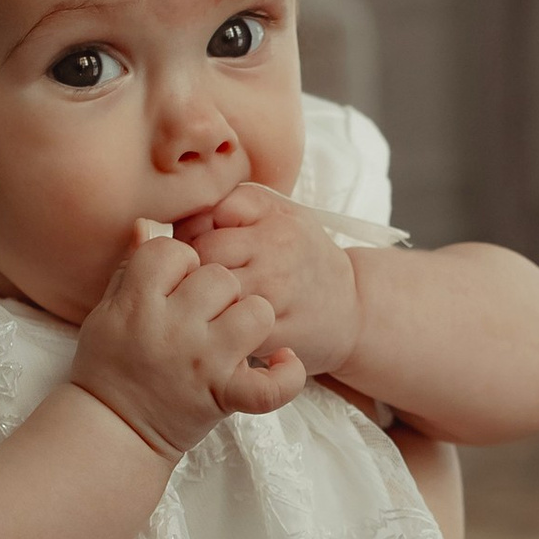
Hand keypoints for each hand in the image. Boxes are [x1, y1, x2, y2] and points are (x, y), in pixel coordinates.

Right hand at [72, 227, 307, 454]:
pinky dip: (286, 375)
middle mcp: (174, 329)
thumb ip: (132, 267)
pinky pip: (271, 384)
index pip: (174, 251)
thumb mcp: (107, 311)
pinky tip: (282, 360)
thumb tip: (147, 224)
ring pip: (255, 311)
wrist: (115, 427)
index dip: (181, 259)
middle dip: (217, 289)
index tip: (177, 280)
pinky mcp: (225, 395)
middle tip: (204, 312)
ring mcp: (204, 362)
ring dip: (250, 318)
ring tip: (235, 333)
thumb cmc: (109, 365)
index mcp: (138, 304)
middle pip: (220, 277)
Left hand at [171, 184, 361, 376]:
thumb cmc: (304, 256)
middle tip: (200, 280)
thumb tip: (184, 217)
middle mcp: (275, 257)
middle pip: (201, 259)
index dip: (189, 238)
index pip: (201, 224)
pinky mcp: (275, 335)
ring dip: (202, 302)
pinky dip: (218, 330)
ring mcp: (276, 298)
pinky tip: (225, 326)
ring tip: (211, 302)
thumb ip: (234, 204)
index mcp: (273, 221)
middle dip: (191, 271)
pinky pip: (226, 332)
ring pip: (210, 296)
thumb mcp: (280, 213)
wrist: (354, 309)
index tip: (199, 250)